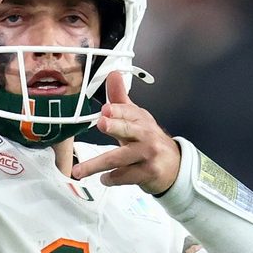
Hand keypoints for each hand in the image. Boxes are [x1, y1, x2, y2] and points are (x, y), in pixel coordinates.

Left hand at [71, 72, 181, 193]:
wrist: (174, 166)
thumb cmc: (149, 141)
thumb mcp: (136, 119)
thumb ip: (120, 100)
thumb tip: (113, 74)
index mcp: (141, 119)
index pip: (128, 112)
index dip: (118, 110)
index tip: (106, 109)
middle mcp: (146, 135)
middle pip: (128, 130)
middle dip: (115, 126)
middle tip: (102, 123)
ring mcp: (148, 155)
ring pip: (120, 158)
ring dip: (97, 165)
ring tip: (79, 171)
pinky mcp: (149, 173)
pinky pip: (125, 176)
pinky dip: (112, 178)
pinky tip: (104, 178)